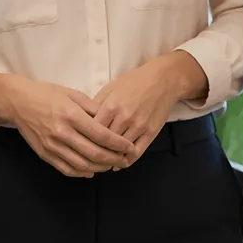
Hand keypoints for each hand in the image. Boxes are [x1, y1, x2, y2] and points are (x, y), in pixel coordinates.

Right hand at [0, 74, 135, 177]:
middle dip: (113, 159)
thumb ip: (92, 108)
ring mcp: (52, 145)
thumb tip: (111, 121)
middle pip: (93, 153)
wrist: (17, 102)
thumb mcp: (72, 94)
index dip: (118, 144)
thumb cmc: (46, 94)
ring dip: (99, 168)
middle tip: (124, 159)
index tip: (129, 147)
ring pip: (82, 164)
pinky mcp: (45, 154)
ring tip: (110, 165)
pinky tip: (91, 170)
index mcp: (71, 115)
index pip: (101, 135)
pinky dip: (82, 172)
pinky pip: (67, 169)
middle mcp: (61, 132)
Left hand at [92, 52, 208, 156]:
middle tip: (90, 157)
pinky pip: (137, 152)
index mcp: (111, 106)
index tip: (81, 145)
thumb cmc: (133, 82)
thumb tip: (83, 121)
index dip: (85, 139)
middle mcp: (124, 118)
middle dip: (96, 151)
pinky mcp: (151, 132)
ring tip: (103, 162)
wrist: (162, 80)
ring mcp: (139, 126)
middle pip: (105, 143)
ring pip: (120, 150)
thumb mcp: (110, 88)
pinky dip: (127, 160)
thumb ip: (95, 105)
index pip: (92, 130)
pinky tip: (120, 163)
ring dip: (111, 158)